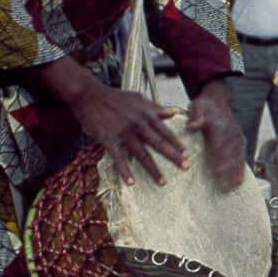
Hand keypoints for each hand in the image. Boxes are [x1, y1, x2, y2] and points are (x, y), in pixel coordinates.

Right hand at [69, 80, 186, 185]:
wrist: (90, 94)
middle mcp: (139, 125)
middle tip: (186, 167)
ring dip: (153, 170)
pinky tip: (131, 182)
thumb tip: (173, 113)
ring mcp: (124, 133)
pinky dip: (125, 171)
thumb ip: (156, 107)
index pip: (166, 132)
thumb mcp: (138, 98)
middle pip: (159, 144)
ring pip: (142, 154)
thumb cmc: (115, 97)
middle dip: (174, 156)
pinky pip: (118, 158)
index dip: (177, 144)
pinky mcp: (109, 139)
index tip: (187, 154)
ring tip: (163, 182)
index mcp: (147, 115)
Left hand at [186, 80, 245, 192]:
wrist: (218, 101)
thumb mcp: (197, 106)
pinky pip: (242, 158)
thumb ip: (195, 116)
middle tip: (225, 186)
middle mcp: (232, 135)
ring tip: (234, 187)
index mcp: (221, 128)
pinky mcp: (240, 143)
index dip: (219, 159)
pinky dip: (241, 170)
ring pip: (238, 158)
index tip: (215, 171)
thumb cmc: (205, 107)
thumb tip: (192, 126)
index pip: (220, 146)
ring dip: (236, 173)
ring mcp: (238, 140)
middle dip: (229, 171)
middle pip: (231, 155)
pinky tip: (240, 181)